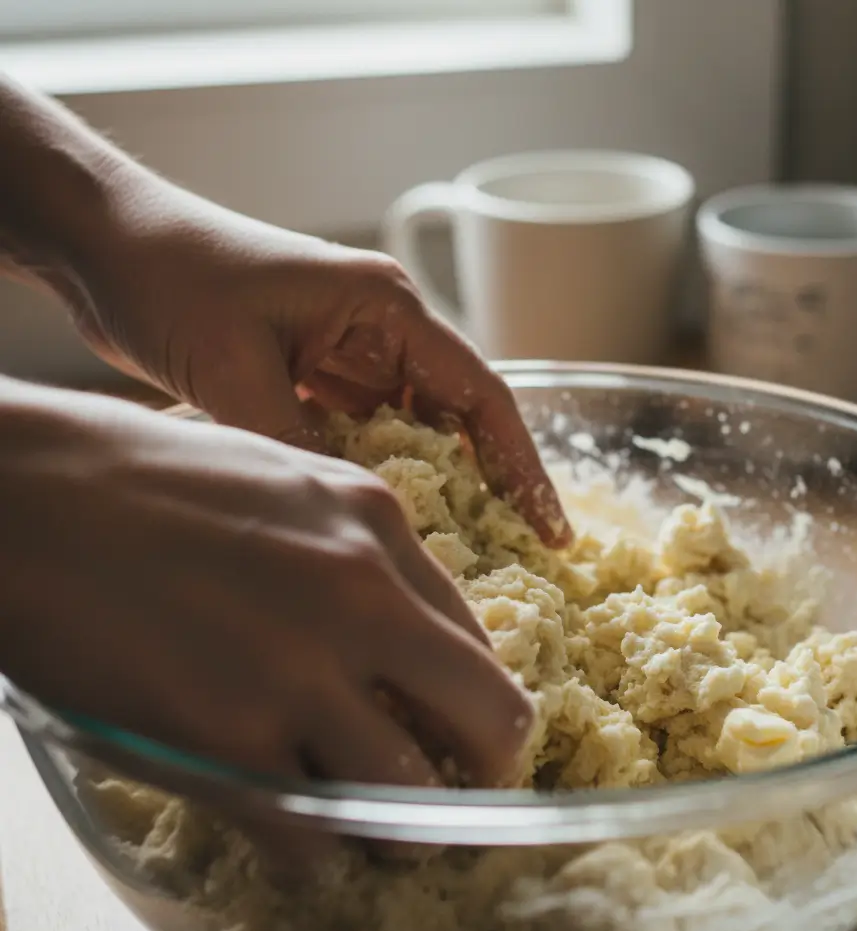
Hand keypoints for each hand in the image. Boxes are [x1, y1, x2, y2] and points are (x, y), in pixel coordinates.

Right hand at [0, 383, 534, 792]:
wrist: (27, 495)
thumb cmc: (141, 478)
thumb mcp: (282, 478)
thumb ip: (354, 548)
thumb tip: (401, 624)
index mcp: (377, 522)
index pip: (476, 637)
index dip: (477, 693)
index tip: (461, 724)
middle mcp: (361, 596)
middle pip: (489, 716)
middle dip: (487, 767)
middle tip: (462, 789)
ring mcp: (297, 671)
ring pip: (410, 794)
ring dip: (407, 826)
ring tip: (383, 829)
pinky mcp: (226, 740)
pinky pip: (309, 834)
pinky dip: (315, 851)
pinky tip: (298, 840)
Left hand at [70, 180, 570, 546]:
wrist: (106, 248)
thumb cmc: (174, 279)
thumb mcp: (236, 370)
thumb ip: (297, 446)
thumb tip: (351, 520)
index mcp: (387, 310)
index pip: (481, 396)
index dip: (522, 466)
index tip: (550, 528)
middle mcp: (381, 331)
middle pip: (458, 419)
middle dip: (488, 486)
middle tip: (514, 557)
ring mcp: (348, 356)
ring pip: (412, 434)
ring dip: (432, 487)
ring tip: (458, 553)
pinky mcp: (313, 379)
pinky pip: (364, 439)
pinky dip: (376, 479)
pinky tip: (383, 522)